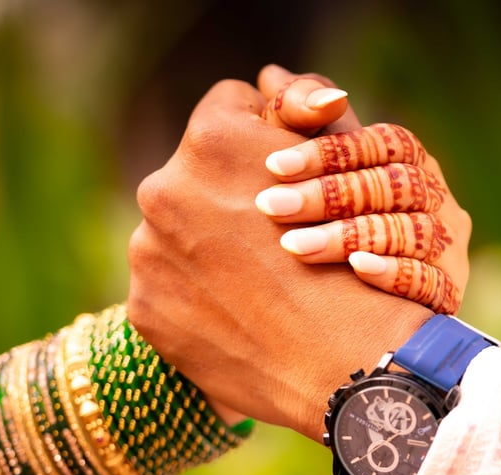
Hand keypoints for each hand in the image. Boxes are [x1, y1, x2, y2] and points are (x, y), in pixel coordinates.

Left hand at [127, 78, 431, 441]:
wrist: (347, 368)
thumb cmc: (355, 266)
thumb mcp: (341, 172)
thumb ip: (299, 118)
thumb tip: (270, 81)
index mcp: (212, 140)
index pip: (226, 110)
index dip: (258, 142)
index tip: (280, 177)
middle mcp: (163, 190)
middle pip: (192, 178)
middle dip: (222, 199)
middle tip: (266, 241)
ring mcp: (147, 255)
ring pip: (174, 235)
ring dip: (202, 251)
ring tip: (251, 287)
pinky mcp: (144, 309)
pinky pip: (165, 287)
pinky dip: (192, 297)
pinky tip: (233, 316)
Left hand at [256, 124, 469, 313]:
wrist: (361, 308)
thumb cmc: (334, 223)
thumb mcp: (319, 170)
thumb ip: (300, 124)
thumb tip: (270, 76)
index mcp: (411, 162)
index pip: (382, 143)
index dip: (329, 151)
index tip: (273, 164)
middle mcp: (436, 198)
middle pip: (391, 187)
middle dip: (327, 196)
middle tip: (271, 207)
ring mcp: (448, 246)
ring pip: (407, 233)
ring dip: (349, 236)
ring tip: (294, 246)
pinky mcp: (447, 291)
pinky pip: (428, 281)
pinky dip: (392, 272)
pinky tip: (355, 271)